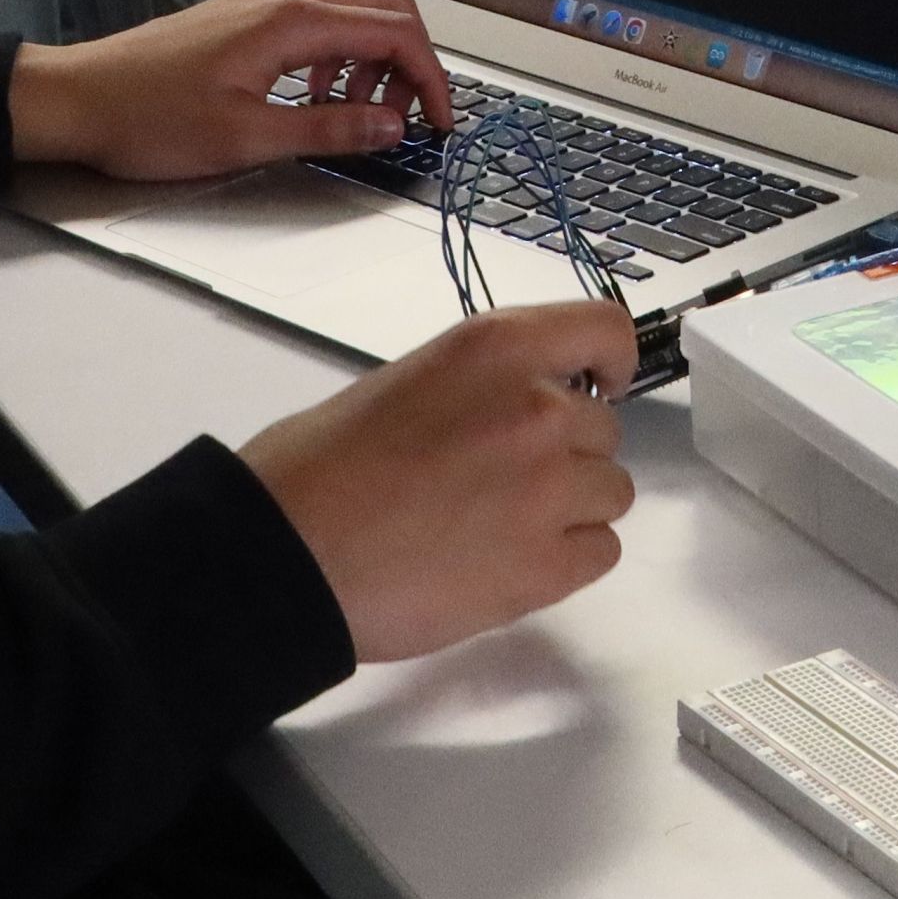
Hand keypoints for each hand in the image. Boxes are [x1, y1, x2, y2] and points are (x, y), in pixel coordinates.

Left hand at [9, 0, 453, 178]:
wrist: (78, 99)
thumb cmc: (147, 119)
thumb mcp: (246, 138)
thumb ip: (328, 128)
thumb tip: (390, 126)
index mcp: (289, 23)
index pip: (393, 31)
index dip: (430, 77)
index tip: (439, 120)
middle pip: (384, 2)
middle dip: (413, 57)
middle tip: (410, 112)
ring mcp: (262, 2)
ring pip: (353, 5)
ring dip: (376, 54)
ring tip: (361, 110)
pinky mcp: (245, 16)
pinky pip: (318, 16)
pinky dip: (340, 51)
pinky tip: (318, 95)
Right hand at [239, 303, 638, 661]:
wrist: (286, 555)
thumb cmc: (317, 470)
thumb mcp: (405, 381)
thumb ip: (478, 388)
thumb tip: (509, 414)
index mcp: (497, 349)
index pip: (606, 331)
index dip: (609, 362)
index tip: (599, 384)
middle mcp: (538, 410)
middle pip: (604, 430)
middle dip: (566, 453)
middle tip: (500, 481)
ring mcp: (549, 491)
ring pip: (611, 494)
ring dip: (571, 508)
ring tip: (498, 527)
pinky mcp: (546, 567)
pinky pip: (600, 553)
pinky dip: (566, 560)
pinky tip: (508, 563)